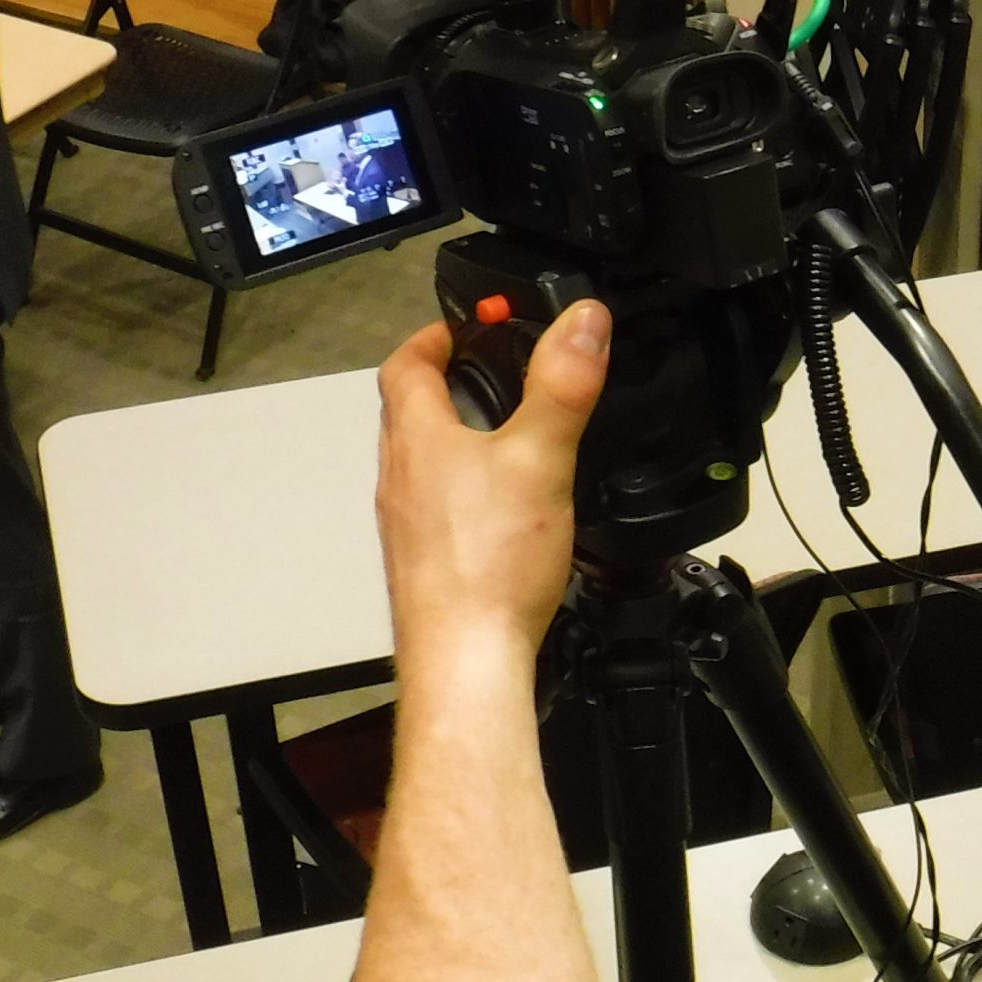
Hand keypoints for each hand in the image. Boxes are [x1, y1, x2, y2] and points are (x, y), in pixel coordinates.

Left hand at [375, 302, 611, 674]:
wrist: (464, 661)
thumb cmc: (489, 566)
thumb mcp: (540, 458)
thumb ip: (563, 385)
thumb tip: (582, 320)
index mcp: (418, 440)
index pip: (404, 366)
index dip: (432, 337)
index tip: (463, 328)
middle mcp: (400, 480)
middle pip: (408, 413)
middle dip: (445, 385)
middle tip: (488, 375)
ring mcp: (406, 527)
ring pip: (420, 465)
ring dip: (452, 441)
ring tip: (504, 439)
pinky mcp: (423, 566)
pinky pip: (434, 512)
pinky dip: (462, 494)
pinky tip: (503, 516)